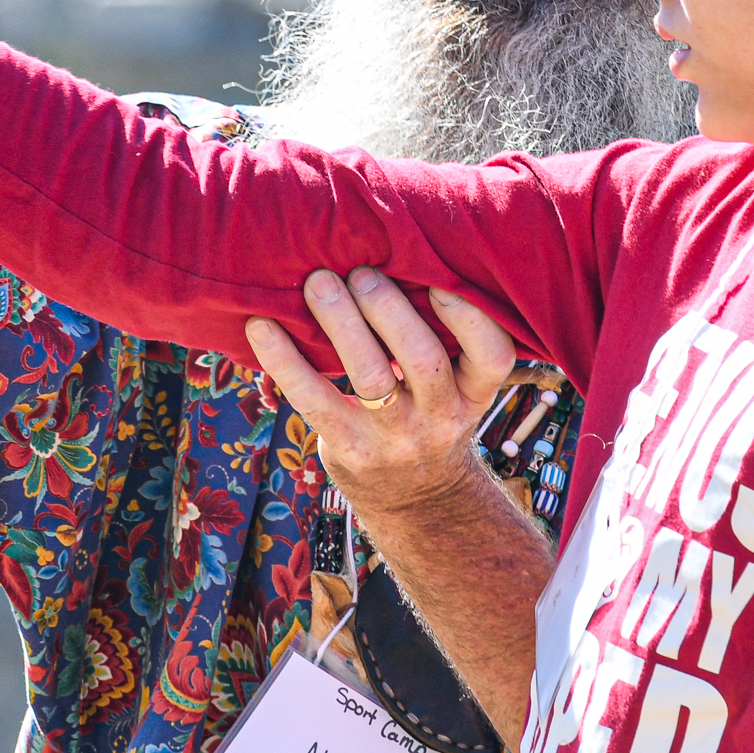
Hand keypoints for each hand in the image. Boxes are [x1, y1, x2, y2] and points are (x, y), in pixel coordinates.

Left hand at [246, 270, 517, 522]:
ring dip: (341, 323)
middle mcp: (442, 416)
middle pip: (422, 359)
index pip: (492, 355)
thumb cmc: (430, 413)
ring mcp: (395, 437)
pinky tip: (261, 326)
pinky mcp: (350, 448)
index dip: (468, 317)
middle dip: (388, 308)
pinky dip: (284, 358)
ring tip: (318, 283)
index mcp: (474, 392)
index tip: (438, 281)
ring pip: (370, 376)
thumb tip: (395, 252)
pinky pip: (314, 399)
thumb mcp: (457, 387)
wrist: (416, 500)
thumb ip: (442, 337)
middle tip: (360, 271)